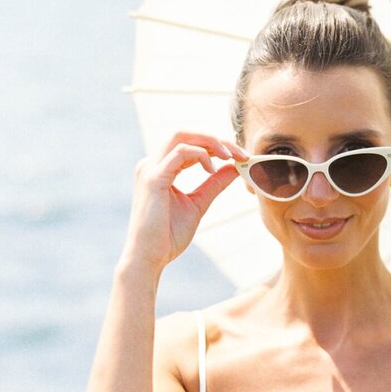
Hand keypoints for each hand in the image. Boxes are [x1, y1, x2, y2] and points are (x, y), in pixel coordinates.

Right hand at [122, 132, 248, 271]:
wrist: (149, 257)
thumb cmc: (168, 235)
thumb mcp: (198, 204)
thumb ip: (214, 184)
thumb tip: (234, 168)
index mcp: (160, 168)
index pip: (189, 143)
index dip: (216, 145)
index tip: (240, 157)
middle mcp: (152, 164)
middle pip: (186, 133)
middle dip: (216, 139)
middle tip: (241, 153)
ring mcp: (150, 169)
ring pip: (182, 136)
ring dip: (211, 142)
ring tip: (231, 157)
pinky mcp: (153, 178)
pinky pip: (180, 153)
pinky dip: (201, 155)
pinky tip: (213, 169)